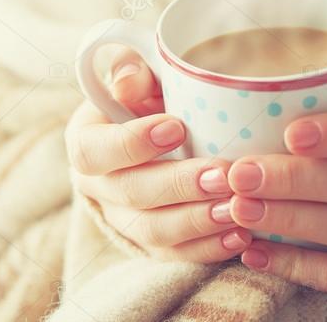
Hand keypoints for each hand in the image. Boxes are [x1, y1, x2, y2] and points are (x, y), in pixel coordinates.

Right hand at [65, 45, 251, 261]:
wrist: (154, 139)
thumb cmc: (147, 100)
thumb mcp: (138, 78)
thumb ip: (130, 70)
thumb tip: (128, 79)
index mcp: (86, 142)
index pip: (94, 151)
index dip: (132, 143)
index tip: (176, 127)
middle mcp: (98, 187)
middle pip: (130, 194)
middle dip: (178, 185)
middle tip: (221, 174)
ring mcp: (123, 220)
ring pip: (152, 231)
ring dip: (196, 220)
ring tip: (235, 207)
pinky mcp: (153, 245)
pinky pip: (176, 256)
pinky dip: (209, 248)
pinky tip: (240, 235)